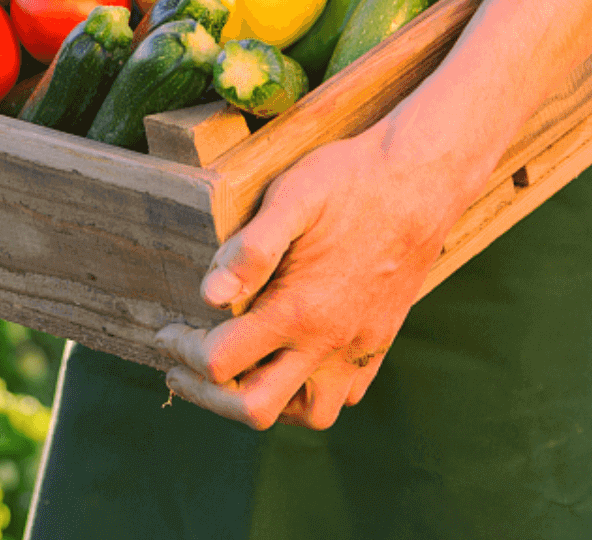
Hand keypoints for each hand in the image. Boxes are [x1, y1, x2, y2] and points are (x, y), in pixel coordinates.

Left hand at [155, 100, 481, 430]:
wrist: (424, 176)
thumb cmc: (351, 179)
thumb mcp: (292, 196)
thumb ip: (250, 248)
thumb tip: (208, 294)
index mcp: (300, 310)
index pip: (221, 364)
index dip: (182, 353)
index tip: (167, 331)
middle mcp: (331, 341)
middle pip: (256, 409)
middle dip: (209, 395)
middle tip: (184, 366)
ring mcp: (360, 346)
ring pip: (310, 414)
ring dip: (266, 400)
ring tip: (240, 367)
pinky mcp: (380, 340)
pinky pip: (347, 394)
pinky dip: (311, 390)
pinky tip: (291, 356)